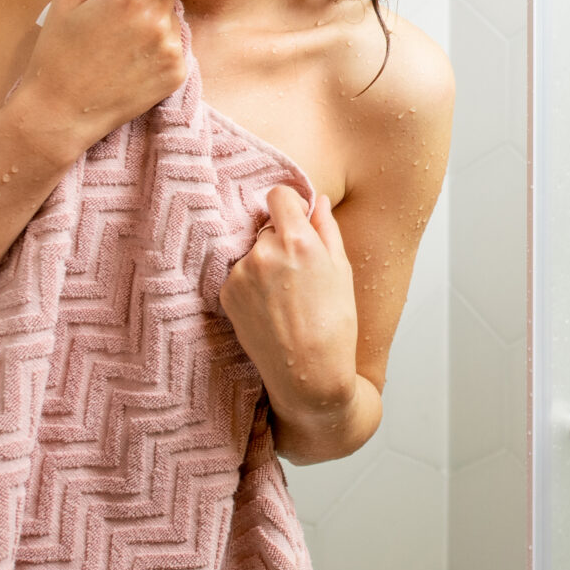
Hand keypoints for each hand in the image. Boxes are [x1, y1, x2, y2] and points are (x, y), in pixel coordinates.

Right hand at [14, 0, 189, 160]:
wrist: (60, 111)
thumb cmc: (58, 52)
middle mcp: (160, 21)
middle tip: (118, 13)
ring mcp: (172, 49)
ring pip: (173, 16)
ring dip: (155, 20)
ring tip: (122, 42)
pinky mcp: (177, 73)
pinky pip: (176, 45)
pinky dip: (159, 47)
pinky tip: (131, 60)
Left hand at [219, 185, 362, 438]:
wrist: (309, 373)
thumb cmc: (334, 325)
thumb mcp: (341, 271)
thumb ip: (327, 229)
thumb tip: (318, 202)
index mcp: (298, 241)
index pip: (278, 195)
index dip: (290, 205)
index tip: (296, 219)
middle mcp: (263, 252)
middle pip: (267, 227)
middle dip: (281, 241)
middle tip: (299, 273)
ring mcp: (241, 274)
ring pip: (253, 252)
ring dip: (265, 264)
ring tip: (285, 297)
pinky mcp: (227, 294)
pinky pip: (240, 275)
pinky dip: (252, 285)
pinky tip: (271, 308)